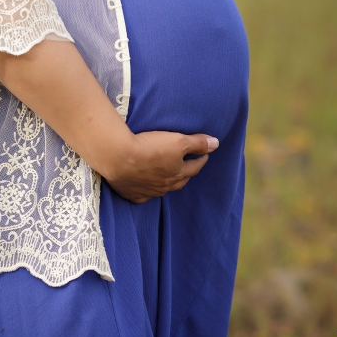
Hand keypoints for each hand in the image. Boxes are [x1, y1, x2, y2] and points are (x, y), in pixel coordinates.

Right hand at [103, 130, 218, 202]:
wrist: (119, 158)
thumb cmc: (150, 147)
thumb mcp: (178, 140)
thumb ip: (197, 143)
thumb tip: (216, 143)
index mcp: (178, 172)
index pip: (194, 166)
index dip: (201, 158)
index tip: (204, 154)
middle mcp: (166, 185)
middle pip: (180, 180)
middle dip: (187, 172)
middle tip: (189, 165)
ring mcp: (149, 192)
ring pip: (163, 188)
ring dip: (168, 182)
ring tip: (169, 175)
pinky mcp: (133, 194)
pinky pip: (144, 195)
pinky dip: (148, 191)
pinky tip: (147, 187)